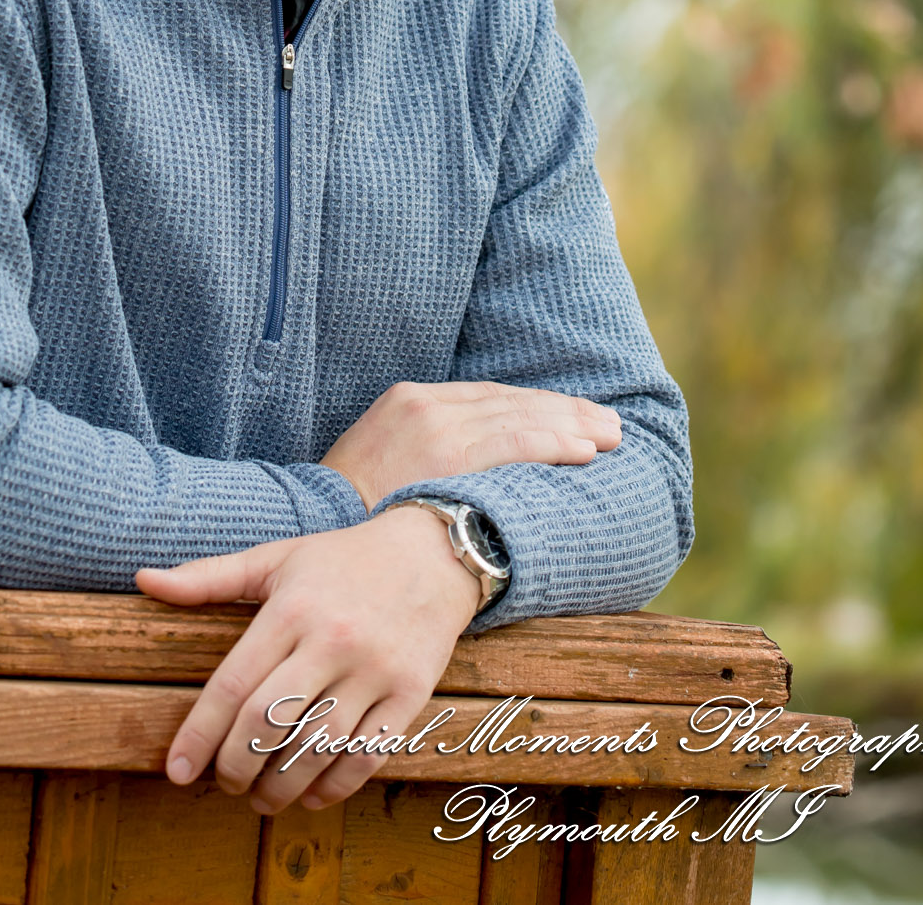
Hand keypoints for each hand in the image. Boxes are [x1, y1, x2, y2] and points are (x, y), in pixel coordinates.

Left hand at [134, 506, 479, 813]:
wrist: (431, 554)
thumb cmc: (342, 560)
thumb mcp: (275, 558)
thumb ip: (209, 577)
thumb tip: (143, 580)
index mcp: (291, 608)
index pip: (233, 685)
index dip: (199, 735)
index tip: (176, 771)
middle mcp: (331, 640)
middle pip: (267, 723)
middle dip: (235, 768)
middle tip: (224, 784)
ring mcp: (374, 669)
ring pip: (316, 749)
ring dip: (281, 788)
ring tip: (262, 797)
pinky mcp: (411, 693)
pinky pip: (366, 756)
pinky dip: (334, 787)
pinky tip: (312, 794)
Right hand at [321, 378, 621, 510]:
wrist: (313, 525)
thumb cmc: (350, 511)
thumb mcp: (382, 462)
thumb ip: (425, 454)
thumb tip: (470, 473)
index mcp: (410, 399)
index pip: (489, 397)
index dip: (536, 406)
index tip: (570, 416)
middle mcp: (427, 404)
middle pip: (511, 402)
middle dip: (564, 411)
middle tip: (607, 424)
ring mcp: (438, 426)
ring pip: (520, 418)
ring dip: (572, 426)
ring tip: (609, 435)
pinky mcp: (448, 454)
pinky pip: (514, 443)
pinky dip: (555, 443)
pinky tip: (586, 451)